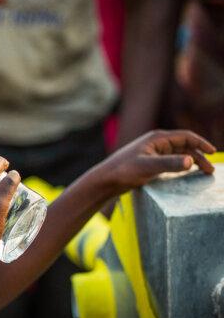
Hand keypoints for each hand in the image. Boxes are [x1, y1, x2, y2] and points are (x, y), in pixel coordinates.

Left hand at [97, 130, 215, 194]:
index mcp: (156, 139)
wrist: (106, 180)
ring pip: (178, 155)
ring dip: (191, 162)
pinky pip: (170, 163)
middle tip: (209, 171)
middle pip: (184, 147)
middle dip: (199, 156)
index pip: (185, 137)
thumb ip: (169, 164)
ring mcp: (152, 153)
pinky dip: (181, 167)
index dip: (201, 143)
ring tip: (202, 174)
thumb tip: (190, 161)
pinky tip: (186, 175)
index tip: (213, 153)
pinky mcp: (149, 163)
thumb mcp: (147, 167)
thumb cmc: (123, 171)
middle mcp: (155, 143)